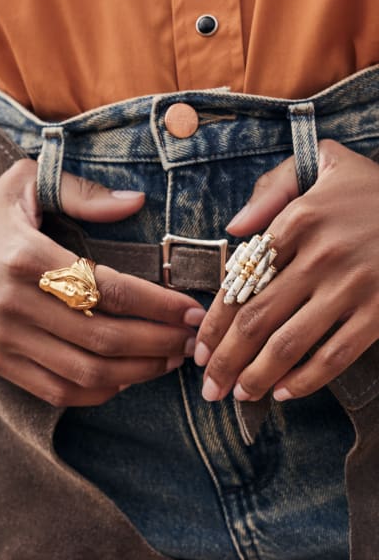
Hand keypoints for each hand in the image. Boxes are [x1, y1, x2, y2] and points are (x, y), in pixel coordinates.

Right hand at [0, 159, 204, 405]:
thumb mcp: (26, 184)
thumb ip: (82, 194)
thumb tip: (136, 202)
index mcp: (28, 257)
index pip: (109, 291)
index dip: (158, 305)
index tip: (192, 311)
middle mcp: (16, 304)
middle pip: (104, 338)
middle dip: (158, 343)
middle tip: (190, 339)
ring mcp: (5, 339)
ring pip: (85, 373)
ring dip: (136, 372)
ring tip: (168, 360)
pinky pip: (56, 391)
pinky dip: (98, 393)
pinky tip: (125, 378)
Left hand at [195, 140, 378, 402]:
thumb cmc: (372, 188)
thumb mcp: (323, 163)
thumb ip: (272, 187)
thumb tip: (232, 228)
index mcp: (298, 220)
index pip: (239, 280)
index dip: (214, 323)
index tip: (198, 348)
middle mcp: (320, 255)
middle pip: (256, 319)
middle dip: (226, 360)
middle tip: (208, 388)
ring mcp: (353, 286)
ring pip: (290, 343)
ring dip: (257, 377)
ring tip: (238, 396)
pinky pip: (336, 355)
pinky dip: (306, 379)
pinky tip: (284, 393)